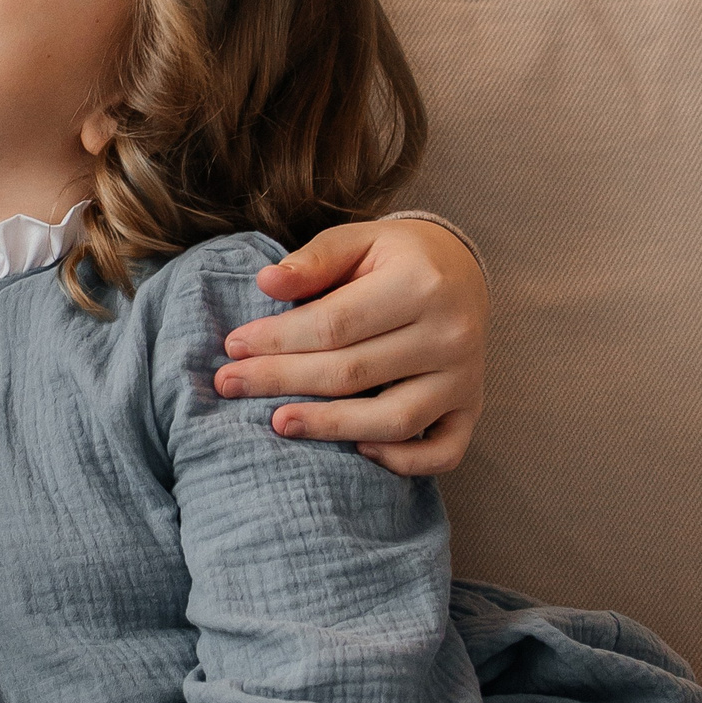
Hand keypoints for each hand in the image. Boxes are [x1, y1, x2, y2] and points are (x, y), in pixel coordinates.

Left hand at [216, 216, 487, 475]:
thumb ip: (313, 261)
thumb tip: (266, 283)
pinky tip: (358, 452)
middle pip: (353, 373)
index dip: (278, 339)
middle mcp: (450, 334)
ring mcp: (465, 378)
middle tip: (229, 385)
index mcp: (421, 283)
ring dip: (330, 427)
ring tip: (277, 423)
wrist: (462, 271)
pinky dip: (403, 462)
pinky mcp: (472, 409)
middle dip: (282, 380)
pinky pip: (442, 452)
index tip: (233, 346)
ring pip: (393, 419)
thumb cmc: (395, 257)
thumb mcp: (358, 240)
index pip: (334, 324)